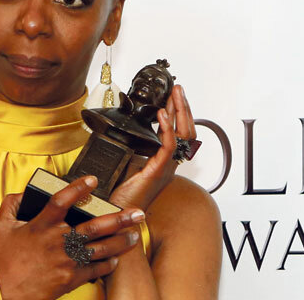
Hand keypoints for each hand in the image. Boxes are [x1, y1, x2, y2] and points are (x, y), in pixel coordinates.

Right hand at [0, 176, 146, 299]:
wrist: (3, 293)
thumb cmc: (2, 261)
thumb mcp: (0, 227)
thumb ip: (12, 205)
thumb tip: (23, 193)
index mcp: (41, 225)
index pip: (62, 200)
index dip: (78, 188)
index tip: (92, 180)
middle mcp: (57, 241)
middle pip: (94, 226)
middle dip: (119, 219)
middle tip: (136, 212)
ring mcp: (66, 261)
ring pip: (100, 249)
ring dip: (120, 241)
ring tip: (134, 234)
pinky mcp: (70, 279)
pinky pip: (94, 270)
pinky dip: (107, 264)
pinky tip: (116, 258)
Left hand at [109, 84, 196, 210]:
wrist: (117, 214)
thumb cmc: (120, 194)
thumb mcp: (127, 162)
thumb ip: (133, 147)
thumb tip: (127, 130)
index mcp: (163, 161)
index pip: (178, 133)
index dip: (178, 114)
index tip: (174, 96)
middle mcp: (169, 164)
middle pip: (186, 131)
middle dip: (183, 108)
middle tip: (179, 90)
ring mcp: (166, 168)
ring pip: (182, 136)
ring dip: (180, 113)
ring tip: (175, 96)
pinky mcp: (158, 171)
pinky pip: (168, 147)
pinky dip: (167, 128)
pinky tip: (162, 114)